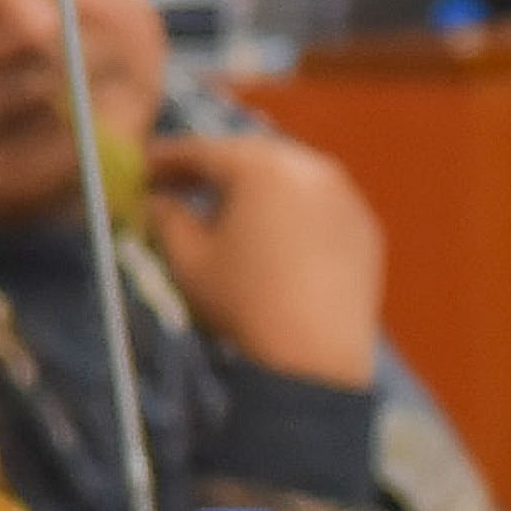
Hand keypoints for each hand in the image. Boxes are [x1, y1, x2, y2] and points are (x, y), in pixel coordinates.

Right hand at [143, 128, 385, 388]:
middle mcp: (311, 166)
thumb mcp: (189, 260)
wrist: (315, 360)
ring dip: (254, 187)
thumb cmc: (244, 304)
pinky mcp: (365, 227)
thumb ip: (167, 217)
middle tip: (180, 186)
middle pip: (250, 157)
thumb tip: (157, 200)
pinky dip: (291, 210)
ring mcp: (345, 196)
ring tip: (224, 210)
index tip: (144, 168)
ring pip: (288, 177)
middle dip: (213, 170)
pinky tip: (272, 234)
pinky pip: (318, 205)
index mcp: (262, 166)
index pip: (204, 150)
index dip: (168, 158)